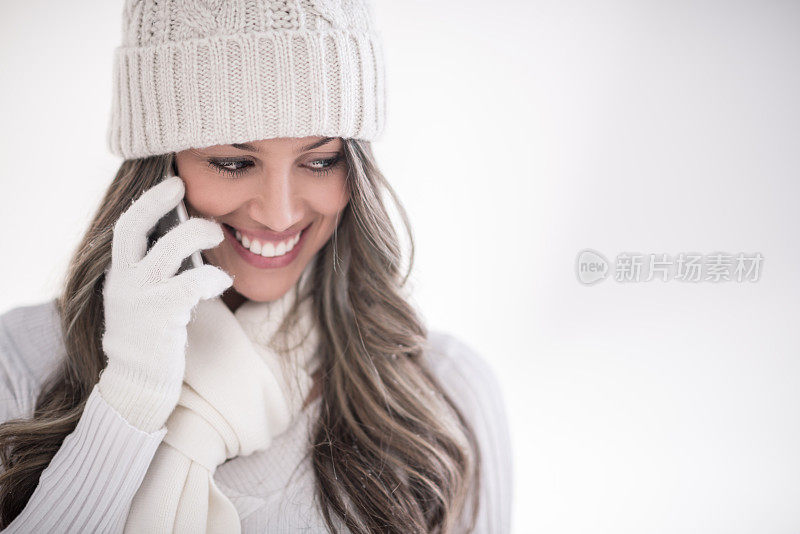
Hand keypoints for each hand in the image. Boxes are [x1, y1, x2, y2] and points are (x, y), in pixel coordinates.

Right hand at [97, 175, 232, 432]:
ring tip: (218, 233)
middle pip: (131, 227)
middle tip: (181, 185)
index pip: (126, 227)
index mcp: (120, 275)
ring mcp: (139, 299)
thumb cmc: (152, 340)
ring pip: (166, 250)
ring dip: (196, 234)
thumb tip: (187, 240)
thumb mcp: (147, 299)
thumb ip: (158, 272)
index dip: (148, 202)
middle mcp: (124, 282)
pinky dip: (212, 276)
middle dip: (156, 201)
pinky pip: (189, 284)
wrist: (138, 386)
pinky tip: (223, 279)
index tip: (172, 183)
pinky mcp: (160, 318)